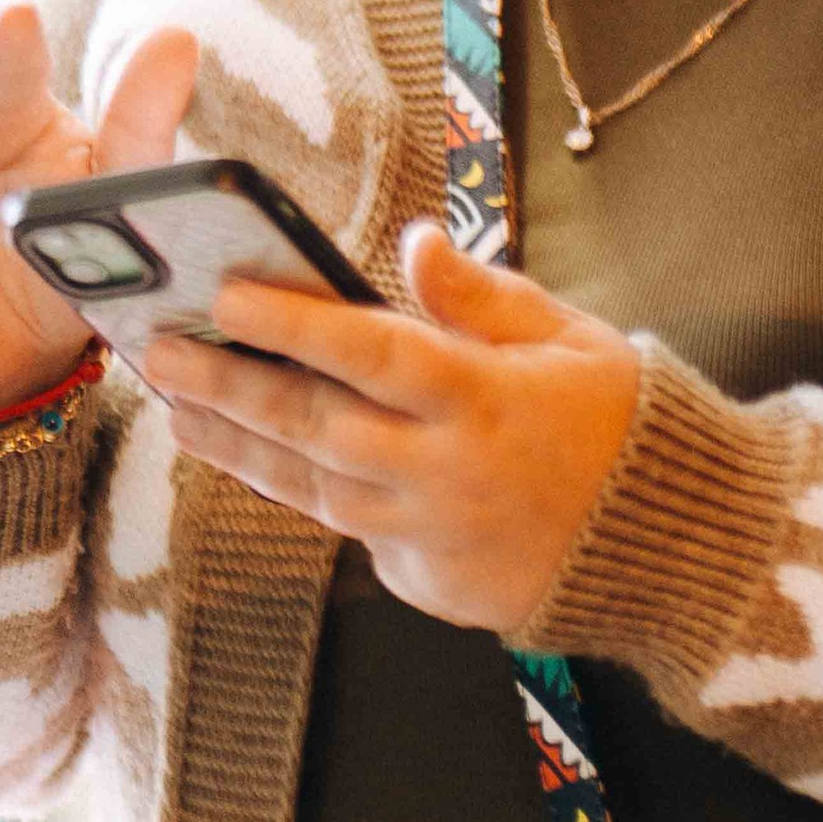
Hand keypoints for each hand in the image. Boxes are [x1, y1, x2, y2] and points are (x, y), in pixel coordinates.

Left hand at [139, 223, 642, 635]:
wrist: (662, 548)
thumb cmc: (615, 423)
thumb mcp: (569, 339)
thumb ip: (481, 297)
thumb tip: (414, 242)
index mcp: (486, 398)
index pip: (371, 352)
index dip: (292, 323)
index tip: (225, 293)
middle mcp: (449, 471)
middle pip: (316, 426)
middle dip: (229, 387)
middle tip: (160, 354)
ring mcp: (432, 534)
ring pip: (313, 488)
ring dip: (239, 446)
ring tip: (181, 409)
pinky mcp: (425, 579)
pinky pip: (351, 533)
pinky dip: (301, 492)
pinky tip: (251, 458)